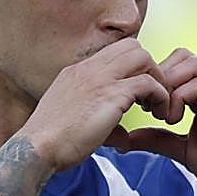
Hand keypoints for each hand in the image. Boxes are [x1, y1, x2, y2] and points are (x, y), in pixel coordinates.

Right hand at [19, 38, 169, 172]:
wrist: (37, 148)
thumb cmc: (51, 142)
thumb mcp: (71, 118)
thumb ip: (96, 118)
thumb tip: (123, 138)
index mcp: (77, 71)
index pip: (115, 52)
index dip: (133, 69)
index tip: (139, 94)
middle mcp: (89, 69)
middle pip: (133, 47)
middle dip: (150, 69)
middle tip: (152, 98)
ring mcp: (100, 79)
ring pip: (143, 57)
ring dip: (157, 80)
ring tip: (156, 106)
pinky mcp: (111, 95)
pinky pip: (147, 83)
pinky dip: (160, 95)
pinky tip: (157, 113)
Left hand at [119, 47, 196, 195]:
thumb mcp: (183, 151)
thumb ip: (158, 140)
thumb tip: (128, 138)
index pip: (177, 65)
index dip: (155, 79)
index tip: (143, 105)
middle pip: (184, 56)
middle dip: (159, 76)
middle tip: (149, 106)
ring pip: (193, 64)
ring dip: (169, 85)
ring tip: (161, 113)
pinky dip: (180, 98)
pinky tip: (173, 120)